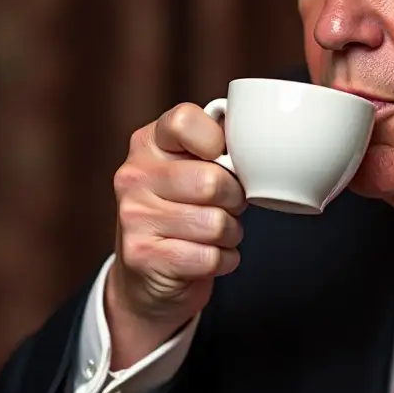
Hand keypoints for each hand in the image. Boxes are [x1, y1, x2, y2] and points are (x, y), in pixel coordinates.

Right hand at [107, 103, 246, 367]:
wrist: (150, 272)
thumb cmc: (186, 208)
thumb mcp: (193, 166)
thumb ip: (218, 146)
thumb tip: (259, 140)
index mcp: (148, 143)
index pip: (184, 120)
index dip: (217, 140)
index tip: (222, 158)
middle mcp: (134, 176)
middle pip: (211, 181)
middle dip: (234, 199)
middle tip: (228, 205)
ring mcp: (134, 217)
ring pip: (215, 224)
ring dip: (229, 233)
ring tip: (216, 232)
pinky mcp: (143, 257)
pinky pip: (209, 257)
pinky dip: (222, 260)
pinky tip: (208, 255)